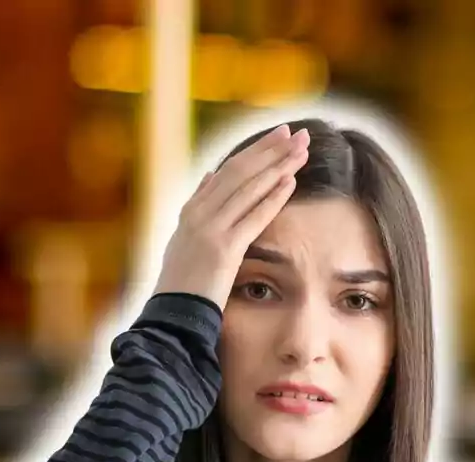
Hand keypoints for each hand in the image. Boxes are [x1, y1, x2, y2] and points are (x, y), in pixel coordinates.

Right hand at [153, 124, 309, 309]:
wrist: (172, 316)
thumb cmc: (184, 285)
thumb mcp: (186, 239)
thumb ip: (199, 206)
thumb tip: (211, 175)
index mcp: (192, 210)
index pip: (228, 171)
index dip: (256, 151)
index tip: (278, 136)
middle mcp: (199, 213)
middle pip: (240, 171)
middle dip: (271, 149)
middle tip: (297, 132)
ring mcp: (209, 229)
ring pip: (248, 188)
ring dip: (278, 165)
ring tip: (302, 149)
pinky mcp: (223, 249)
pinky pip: (253, 217)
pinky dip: (272, 197)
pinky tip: (291, 181)